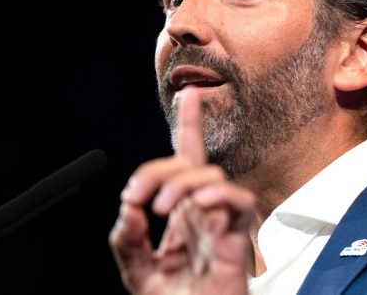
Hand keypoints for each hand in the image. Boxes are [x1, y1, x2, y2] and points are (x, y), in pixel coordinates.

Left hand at [109, 89, 254, 294]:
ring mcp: (220, 222)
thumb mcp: (137, 270)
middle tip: (138, 195)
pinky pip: (239, 202)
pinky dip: (219, 195)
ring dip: (181, 183)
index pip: (185, 161)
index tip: (188, 95)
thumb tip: (130, 206)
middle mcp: (202, 211)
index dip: (189, 125)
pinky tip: (199, 204)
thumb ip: (127, 239)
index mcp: (181, 214)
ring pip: (211, 174)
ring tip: (160, 208)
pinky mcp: (236, 238)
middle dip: (161, 168)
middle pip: (191, 163)